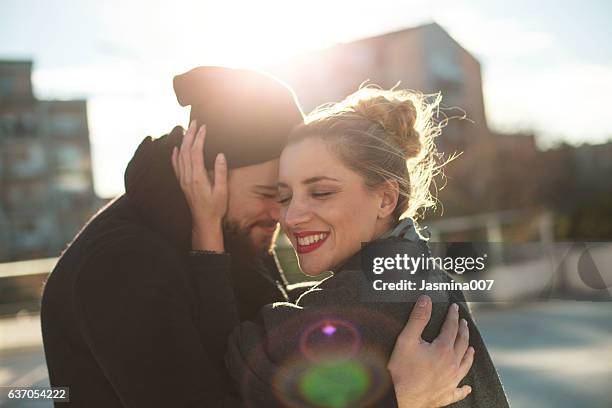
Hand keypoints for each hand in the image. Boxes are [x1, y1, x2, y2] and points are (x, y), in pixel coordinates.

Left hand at [171, 120, 227, 251]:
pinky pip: (176, 166)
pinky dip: (174, 156)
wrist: (204, 222)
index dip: (199, 138)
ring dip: (183, 141)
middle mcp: (187, 177)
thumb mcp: (222, 191)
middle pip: (186, 151)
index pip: (196, 152)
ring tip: (188, 130)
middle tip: (195, 122)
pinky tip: (175, 149)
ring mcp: (183, 181)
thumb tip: (220, 155)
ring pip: (180, 156)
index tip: (204, 127)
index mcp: (198, 178)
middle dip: (190, 135)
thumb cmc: (216, 208)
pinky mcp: (182, 184)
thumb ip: (220, 172)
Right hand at [387, 296, 473, 407]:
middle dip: (463, 331)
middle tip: (464, 323)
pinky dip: (464, 388)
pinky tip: (467, 387)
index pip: (451, 328)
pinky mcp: (447, 395)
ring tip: (471, 348)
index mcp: (443, 350)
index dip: (453, 316)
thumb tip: (426, 301)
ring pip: (465, 364)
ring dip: (469, 354)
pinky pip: (460, 391)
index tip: (455, 309)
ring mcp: (451, 381)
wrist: (400, 398)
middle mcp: (452, 365)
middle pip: (462, 344)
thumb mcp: (406, 340)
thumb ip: (418, 319)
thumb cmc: (401, 371)